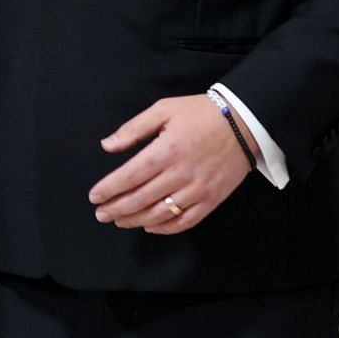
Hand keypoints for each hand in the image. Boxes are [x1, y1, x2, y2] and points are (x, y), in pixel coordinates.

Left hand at [89, 94, 252, 234]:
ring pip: (159, 214)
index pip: (129, 177)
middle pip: (140, 199)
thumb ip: (133, 129)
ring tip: (119, 220)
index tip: (94, 196)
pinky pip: (184, 221)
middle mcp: (180, 174)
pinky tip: (149, 226)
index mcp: (166, 151)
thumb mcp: (164, 109)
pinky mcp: (211, 200)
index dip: (108, 189)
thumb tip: (107, 146)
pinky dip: (164, 228)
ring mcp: (197, 190)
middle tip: (100, 213)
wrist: (244, 123)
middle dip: (116, 209)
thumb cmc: (201, 113)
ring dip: (135, 220)